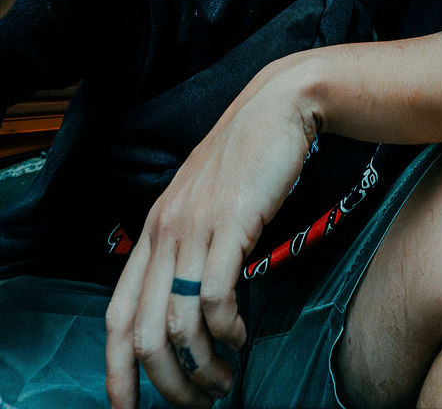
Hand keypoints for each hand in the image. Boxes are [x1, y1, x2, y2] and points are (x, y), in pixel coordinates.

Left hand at [105, 63, 317, 408]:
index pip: (117, 315)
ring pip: (179, 324)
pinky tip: (240, 336)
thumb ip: (190, 243)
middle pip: (144, 333)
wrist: (282, 104)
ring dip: (202, 366)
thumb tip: (191, 304)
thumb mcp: (205, 200)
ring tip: (223, 380)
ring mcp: (196, 227)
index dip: (117, 371)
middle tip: (196, 403)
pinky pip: (216, 298)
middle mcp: (165, 231)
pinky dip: (226, 331)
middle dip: (167, 383)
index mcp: (153, 229)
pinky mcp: (231, 224)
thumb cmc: (250, 154)